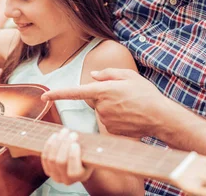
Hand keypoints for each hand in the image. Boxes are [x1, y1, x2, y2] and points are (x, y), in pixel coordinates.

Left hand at [41, 128, 92, 184]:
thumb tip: (94, 143)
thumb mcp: (93, 154)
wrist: (80, 162)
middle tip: (71, 133)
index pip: (74, 171)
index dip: (73, 157)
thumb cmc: (88, 155)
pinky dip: (49, 145)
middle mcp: (66, 180)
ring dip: (56, 142)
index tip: (75, 143)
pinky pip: (44, 157)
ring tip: (64, 132)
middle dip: (64, 144)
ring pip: (51, 159)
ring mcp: (55, 175)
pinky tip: (55, 136)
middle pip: (60, 162)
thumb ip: (93, 150)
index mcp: (80, 177)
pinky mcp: (47, 169)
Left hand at [42, 68, 171, 137]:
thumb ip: (108, 74)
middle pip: (94, 99)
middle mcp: (102, 106)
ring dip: (111, 107)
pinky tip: (130, 116)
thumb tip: (93, 76)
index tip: (45, 95)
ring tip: (129, 106)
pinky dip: (116, 118)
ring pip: (102, 110)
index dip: (58, 94)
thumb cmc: (146, 94)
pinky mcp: (111, 130)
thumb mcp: (129, 76)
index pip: (75, 92)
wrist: (160, 117)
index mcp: (104, 90)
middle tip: (123, 95)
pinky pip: (108, 121)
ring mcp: (106, 120)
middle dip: (104, 96)